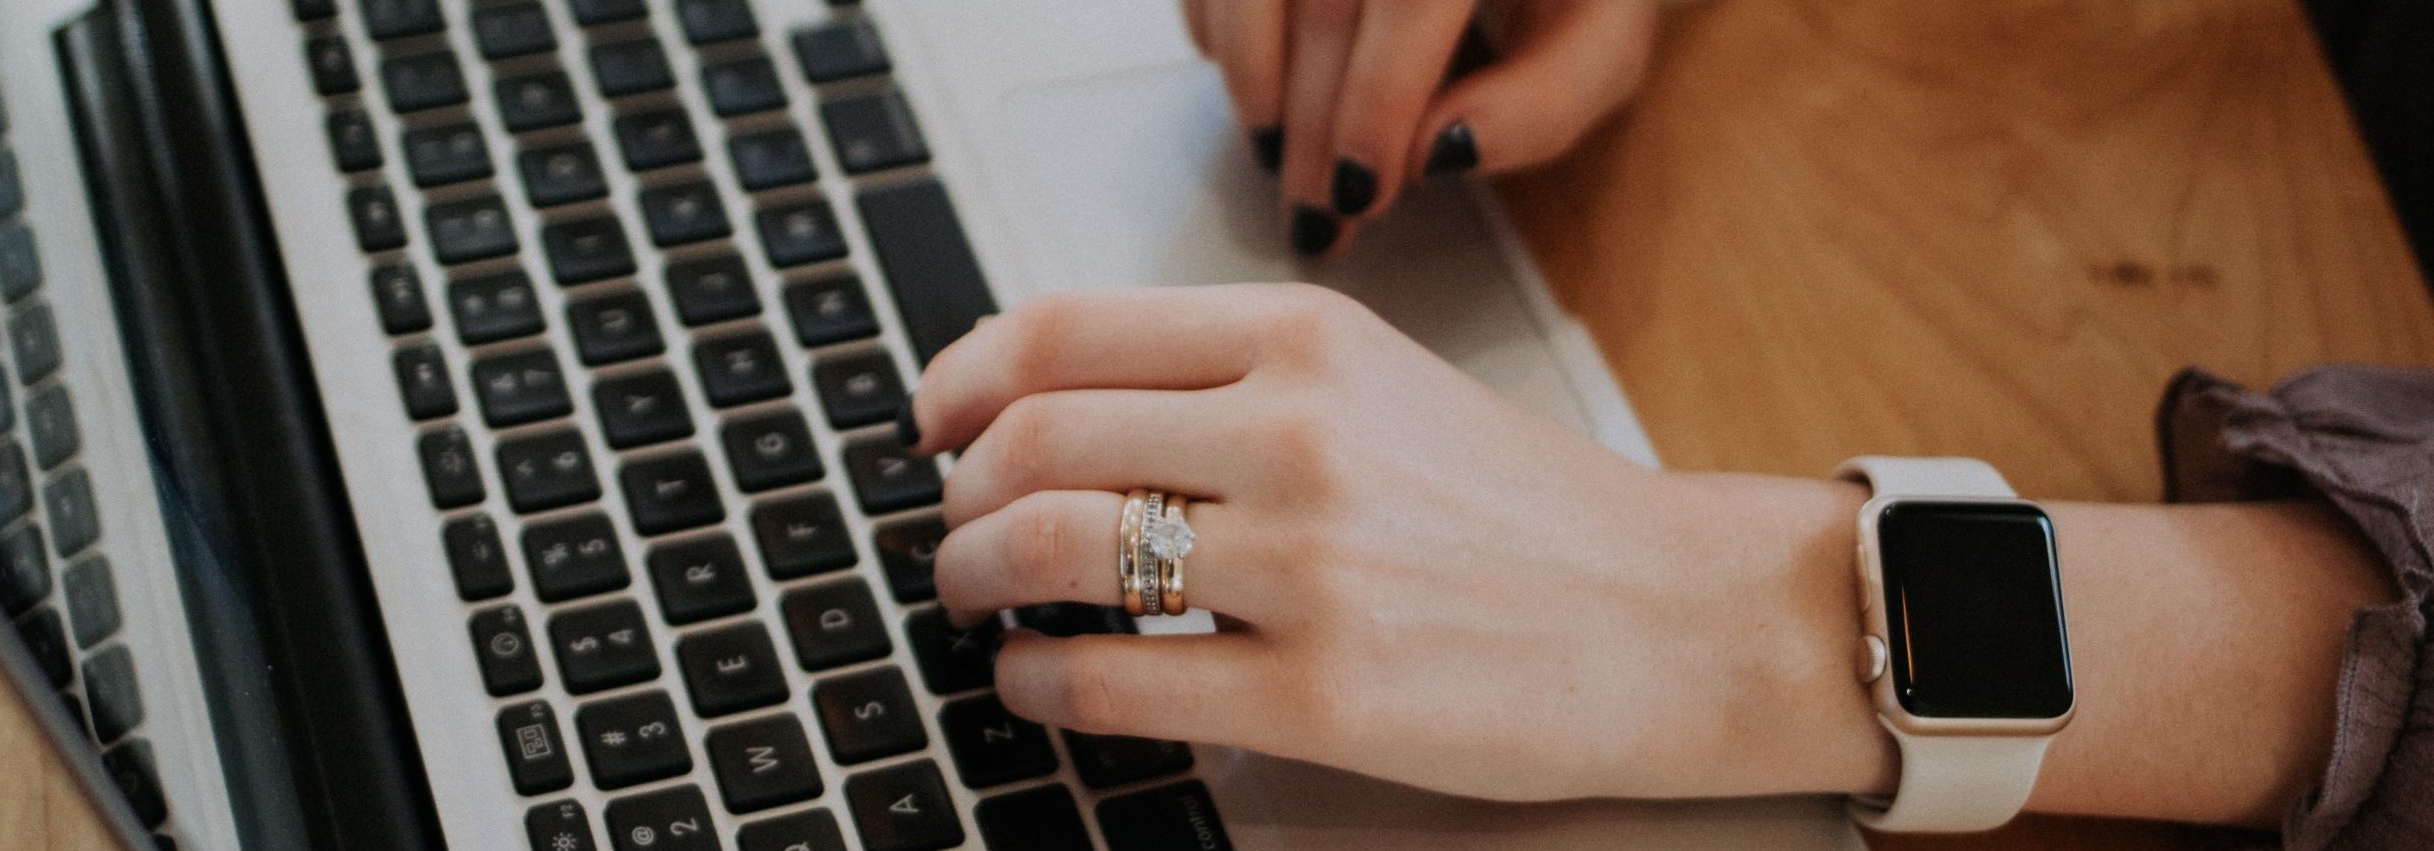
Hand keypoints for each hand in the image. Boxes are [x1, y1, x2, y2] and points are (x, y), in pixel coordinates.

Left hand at [906, 284, 1891, 800]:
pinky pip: (1111, 681)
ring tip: (977, 601)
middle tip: (952, 529)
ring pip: (1053, 550)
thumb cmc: (1523, 511)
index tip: (933, 420)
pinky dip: (1035, 682)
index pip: (1064, 328)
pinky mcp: (1321, 695)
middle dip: (957, 494)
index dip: (962, 377)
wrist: (1674, 618)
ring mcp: (1308, 566)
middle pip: (1034, 439)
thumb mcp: (1378, 383)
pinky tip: (1036, 683)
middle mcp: (1299, 434)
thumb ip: (1227, 378)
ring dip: (975, 579)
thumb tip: (1050, 406)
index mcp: (1305, 339)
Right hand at [1180, 0, 1658, 255]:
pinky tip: (1263, 88)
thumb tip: (1442, 153)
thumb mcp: (1597, 43)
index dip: (1374, 103)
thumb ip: (1541, 105)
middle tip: (1314, 216)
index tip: (1363, 192)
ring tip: (1278, 158)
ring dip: (1253, 86)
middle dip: (1308, 125)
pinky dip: (1221, 37)